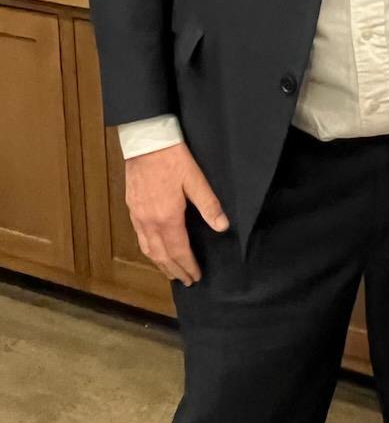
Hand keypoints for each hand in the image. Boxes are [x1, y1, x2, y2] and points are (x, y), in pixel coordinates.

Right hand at [125, 142, 228, 283]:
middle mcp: (149, 223)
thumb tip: (223, 227)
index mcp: (167, 218)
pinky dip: (149, 251)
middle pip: (162, 255)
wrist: (145, 142)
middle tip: (186, 281)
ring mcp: (138, 217)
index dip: (188, 266)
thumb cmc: (172, 159)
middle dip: (175, 270)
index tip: (195, 277)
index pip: (179, 251)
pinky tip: (154, 251)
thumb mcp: (195, 179)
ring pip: (148, 249)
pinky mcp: (132, 209)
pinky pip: (140, 238)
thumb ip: (209, 205)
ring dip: (160, 264)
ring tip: (171, 272)